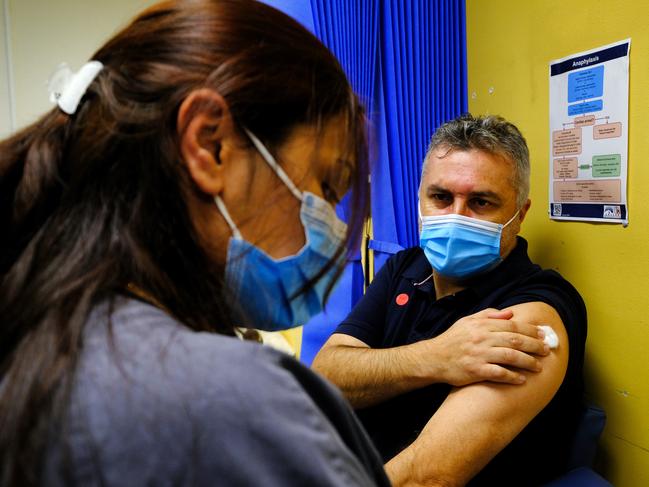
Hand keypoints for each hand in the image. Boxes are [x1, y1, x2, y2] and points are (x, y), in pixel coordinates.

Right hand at [425, 308, 548, 385]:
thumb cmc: (452, 340)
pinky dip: (512, 376)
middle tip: (546, 350)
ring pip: (510, 356)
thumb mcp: (467, 321)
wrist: (433, 358)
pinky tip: (521, 379)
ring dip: (528, 361)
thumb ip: (489, 315)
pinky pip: (498, 373)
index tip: (542, 334)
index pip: (512, 325)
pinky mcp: (475, 371)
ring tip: (538, 366)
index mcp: (482, 325)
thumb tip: (510, 313)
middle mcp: (482, 338)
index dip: (530, 330)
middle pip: (515, 340)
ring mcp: (479, 355)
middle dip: (534, 345)